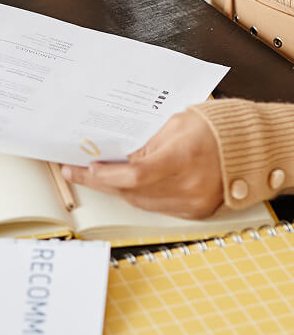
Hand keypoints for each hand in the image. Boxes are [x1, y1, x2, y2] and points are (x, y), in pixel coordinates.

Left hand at [61, 109, 223, 218]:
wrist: (257, 147)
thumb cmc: (220, 128)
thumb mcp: (178, 123)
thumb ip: (146, 142)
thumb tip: (117, 155)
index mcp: (183, 159)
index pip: (133, 174)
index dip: (102, 174)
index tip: (80, 168)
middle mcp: (188, 186)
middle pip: (130, 191)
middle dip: (100, 181)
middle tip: (76, 172)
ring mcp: (192, 203)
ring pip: (139, 202)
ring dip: (117, 189)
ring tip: (98, 176)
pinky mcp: (195, 211)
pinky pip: (156, 207)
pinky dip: (140, 195)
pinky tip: (128, 185)